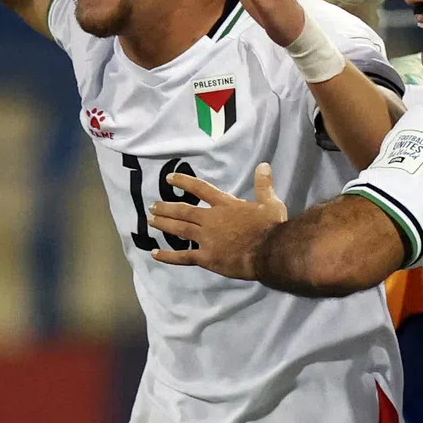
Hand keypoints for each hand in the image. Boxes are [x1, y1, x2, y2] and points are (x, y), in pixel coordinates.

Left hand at [147, 164, 287, 278]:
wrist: (270, 252)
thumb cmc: (271, 227)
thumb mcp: (271, 203)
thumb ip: (264, 185)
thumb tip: (263, 165)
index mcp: (225, 205)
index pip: (200, 189)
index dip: (184, 182)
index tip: (169, 179)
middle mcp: (211, 219)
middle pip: (183, 211)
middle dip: (166, 207)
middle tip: (153, 206)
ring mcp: (206, 239)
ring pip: (179, 230)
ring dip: (164, 224)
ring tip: (151, 221)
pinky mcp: (206, 257)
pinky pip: (183, 256)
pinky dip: (168, 256)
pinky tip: (155, 254)